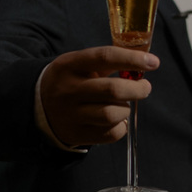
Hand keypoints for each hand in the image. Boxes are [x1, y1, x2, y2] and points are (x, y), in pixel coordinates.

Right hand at [40, 47, 158, 146]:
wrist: (38, 106)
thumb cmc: (70, 80)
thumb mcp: (79, 63)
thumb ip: (108, 62)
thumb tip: (144, 62)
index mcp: (69, 65)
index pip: (105, 57)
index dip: (132, 59)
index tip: (153, 62)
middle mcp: (68, 90)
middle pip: (112, 90)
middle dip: (138, 89)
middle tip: (145, 87)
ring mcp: (71, 114)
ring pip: (112, 114)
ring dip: (126, 109)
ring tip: (124, 104)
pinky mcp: (76, 134)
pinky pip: (110, 134)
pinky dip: (121, 126)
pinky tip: (116, 119)